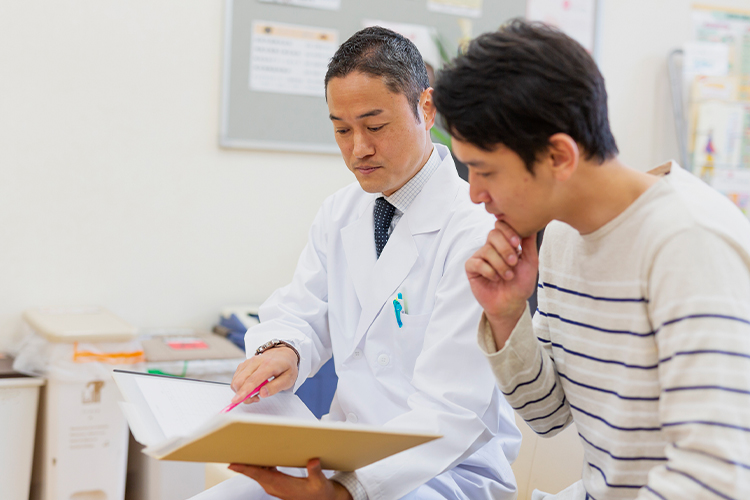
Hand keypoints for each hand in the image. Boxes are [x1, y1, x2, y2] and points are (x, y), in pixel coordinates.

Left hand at [228, 459, 352, 499]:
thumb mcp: (319, 482)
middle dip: (243, 463)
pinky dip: (259, 465)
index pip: (260, 476)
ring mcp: (274, 486)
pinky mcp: (276, 484)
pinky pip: (263, 474)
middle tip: (233, 450)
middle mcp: (274, 487)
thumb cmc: (319, 492)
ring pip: (257, 474)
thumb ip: (315, 472)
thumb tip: (312, 461)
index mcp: (282, 486)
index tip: (232, 464)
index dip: (245, 469)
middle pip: (254, 474)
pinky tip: (260, 457)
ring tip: (243, 450)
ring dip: (250, 464)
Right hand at [230, 346, 298, 403]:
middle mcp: (255, 361)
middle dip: (243, 394)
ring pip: (236, 380)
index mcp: (268, 365)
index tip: (236, 400)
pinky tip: (251, 387)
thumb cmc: (286, 367)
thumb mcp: (288, 379)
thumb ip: (276, 387)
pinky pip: (236, 378)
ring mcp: (248, 362)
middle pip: (240, 381)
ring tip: (256, 392)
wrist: (283, 353)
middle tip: (256, 398)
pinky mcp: (243, 364)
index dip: (244, 391)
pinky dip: (240, 386)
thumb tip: (262, 393)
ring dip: (242, 391)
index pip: (253, 380)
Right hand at [465, 221, 538, 347]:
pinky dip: (489, 271)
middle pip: (493, 234)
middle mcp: (491, 247)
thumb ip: (529, 243)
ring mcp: (480, 257)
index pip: (502, 226)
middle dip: (505, 249)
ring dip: (500, 264)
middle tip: (514, 262)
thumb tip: (531, 225)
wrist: (512, 304)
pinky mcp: (471, 268)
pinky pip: (477, 263)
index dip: (508, 232)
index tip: (518, 244)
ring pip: (487, 250)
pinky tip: (495, 278)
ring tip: (507, 276)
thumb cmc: (521, 284)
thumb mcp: (530, 262)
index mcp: (505, 243)